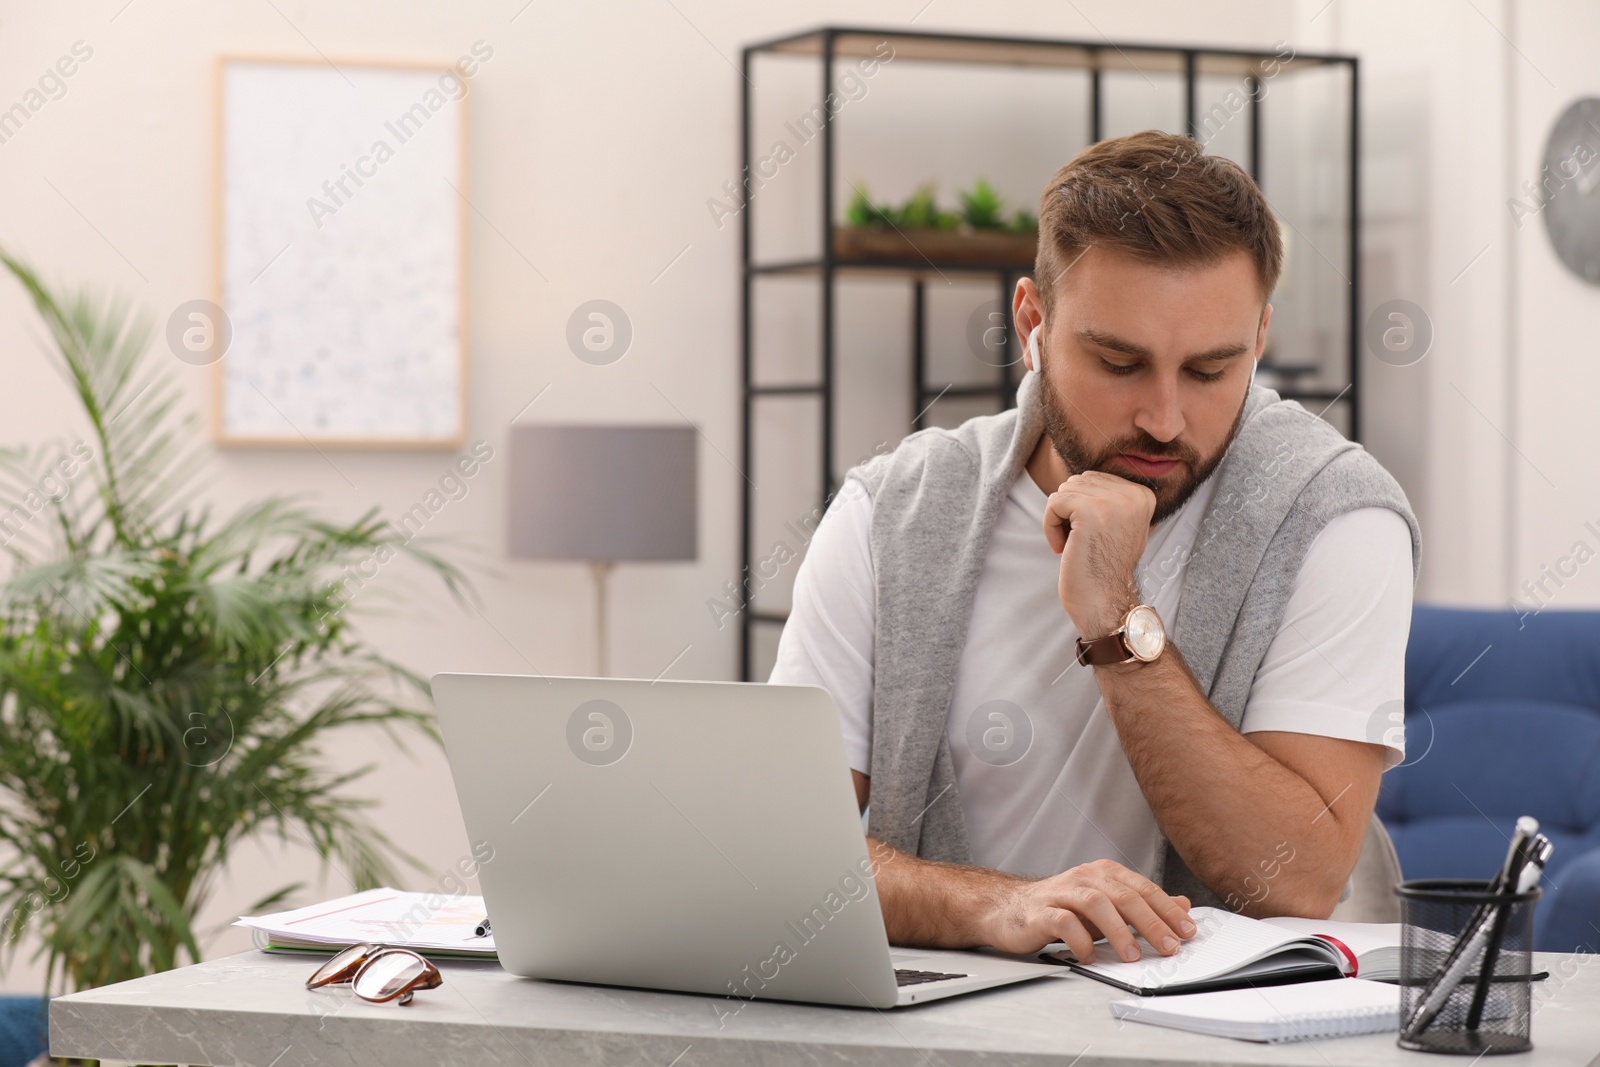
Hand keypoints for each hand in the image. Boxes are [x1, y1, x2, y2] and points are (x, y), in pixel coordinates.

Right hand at [982, 858, 1195, 959]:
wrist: (1008, 909)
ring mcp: (1061, 893)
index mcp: (1104, 873)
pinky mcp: (1040, 912)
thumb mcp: (1107, 905)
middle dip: (1151, 922)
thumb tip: (1183, 905)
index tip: (1188, 931)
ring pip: (1096, 904)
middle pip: (1123, 895)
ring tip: (1133, 955)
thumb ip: (1143, 905)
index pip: (1142, 889)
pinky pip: (1063, 923)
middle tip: (1169, 946)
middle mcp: (1084, 877)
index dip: (1167, 909)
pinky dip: (1080, 940)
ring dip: (1118, 931)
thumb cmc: (1061, 908)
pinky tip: (1090, 955)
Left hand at [1043, 471, 1155, 636]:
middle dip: (1070, 512)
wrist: (1105, 602)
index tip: (1094, 537)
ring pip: (1064, 491)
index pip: (1094, 479)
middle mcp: (1134, 494)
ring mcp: (1113, 501)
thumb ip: (1109, 498)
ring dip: (1060, 520)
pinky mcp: (1090, 511)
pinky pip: (1053, 502)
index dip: (1083, 508)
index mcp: (1143, 494)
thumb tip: (1081, 478)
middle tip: (1082, 543)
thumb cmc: (1104, 568)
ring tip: (1076, 545)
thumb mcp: (1118, 525)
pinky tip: (1063, 548)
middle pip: (1077, 482)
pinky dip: (1050, 527)